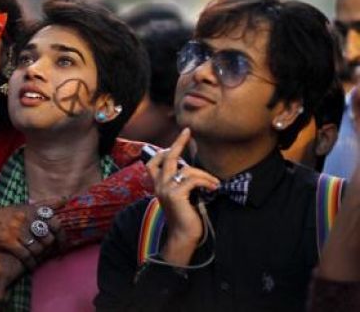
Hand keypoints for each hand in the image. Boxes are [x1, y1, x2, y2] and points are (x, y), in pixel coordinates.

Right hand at [0, 201, 62, 269]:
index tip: (63, 245)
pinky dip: (30, 263)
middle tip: (48, 255)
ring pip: (39, 248)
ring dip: (39, 257)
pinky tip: (30, 265)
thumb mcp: (20, 208)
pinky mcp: (7, 240)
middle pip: (48, 237)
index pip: (54, 221)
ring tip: (37, 259)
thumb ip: (42, 205)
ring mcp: (16, 228)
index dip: (61, 235)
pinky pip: (26, 256)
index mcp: (29, 208)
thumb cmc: (0, 218)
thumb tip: (65, 199)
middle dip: (50, 249)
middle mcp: (24, 216)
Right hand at [145, 128, 218, 264]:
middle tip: (188, 132)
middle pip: (167, 158)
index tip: (177, 140)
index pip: (153, 163)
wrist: (183, 236)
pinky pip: (192, 180)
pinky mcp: (175, 195)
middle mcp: (159, 185)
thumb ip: (181, 183)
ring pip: (186, 169)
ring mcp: (165, 189)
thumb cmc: (185, 218)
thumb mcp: (181, 197)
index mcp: (158, 185)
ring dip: (204, 174)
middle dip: (178, 143)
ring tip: (215, 182)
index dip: (163, 150)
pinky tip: (213, 187)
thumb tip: (193, 170)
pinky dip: (206, 181)